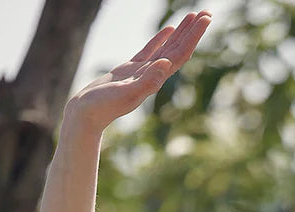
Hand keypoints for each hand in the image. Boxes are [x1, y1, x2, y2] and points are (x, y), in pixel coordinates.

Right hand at [64, 10, 211, 132]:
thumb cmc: (104, 106)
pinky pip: (151, 50)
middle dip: (193, 32)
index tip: (205, 20)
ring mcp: (143, 71)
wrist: (87, 114)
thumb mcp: (127, 93)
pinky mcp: (131, 69)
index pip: (180, 54)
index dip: (193, 36)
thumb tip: (167, 64)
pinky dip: (162, 39)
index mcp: (156, 79)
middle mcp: (154, 75)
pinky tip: (170, 30)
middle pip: (178, 50)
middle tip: (207, 14)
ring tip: (192, 17)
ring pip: (167, 48)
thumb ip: (147, 81)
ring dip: (181, 33)